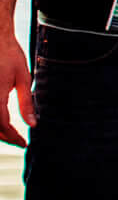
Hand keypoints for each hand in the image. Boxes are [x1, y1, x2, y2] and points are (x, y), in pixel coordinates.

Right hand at [0, 21, 32, 146]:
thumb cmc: (10, 56)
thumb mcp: (23, 78)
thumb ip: (27, 103)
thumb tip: (33, 124)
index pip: (2, 125)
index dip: (13, 137)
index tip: (24, 144)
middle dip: (4, 137)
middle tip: (19, 142)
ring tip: (10, 135)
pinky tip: (1, 123)